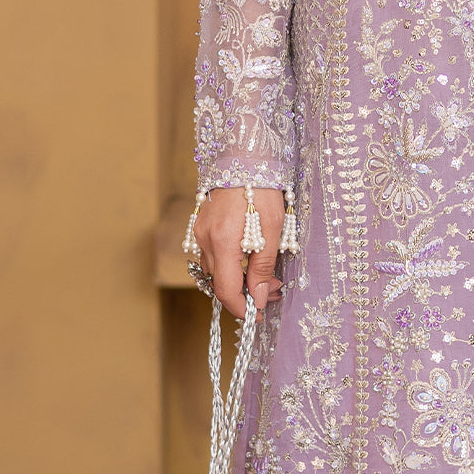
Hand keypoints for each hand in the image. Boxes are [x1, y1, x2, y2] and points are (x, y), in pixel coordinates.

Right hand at [192, 186, 284, 317]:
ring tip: (267, 277)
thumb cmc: (262, 189)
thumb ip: (264, 265)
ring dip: (239, 279)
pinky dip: (231, 265)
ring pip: (216, 271)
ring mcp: (200, 233)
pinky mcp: (202, 227)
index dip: (242, 308)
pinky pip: (213, 256)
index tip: (258, 314)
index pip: (226, 290)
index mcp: (223, 242)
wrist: (243, 158)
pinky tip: (250, 260)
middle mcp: (206, 240)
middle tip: (274, 292)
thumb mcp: (273, 228)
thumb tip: (260, 296)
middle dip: (246, 294)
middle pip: (220, 283)